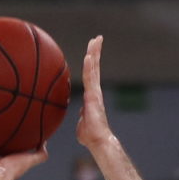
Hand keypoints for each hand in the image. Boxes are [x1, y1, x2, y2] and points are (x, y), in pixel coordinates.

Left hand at [75, 36, 115, 151]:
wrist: (98, 141)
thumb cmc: (90, 135)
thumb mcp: (81, 123)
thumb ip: (81, 115)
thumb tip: (81, 113)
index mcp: (91, 96)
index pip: (91, 74)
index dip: (92, 62)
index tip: (92, 51)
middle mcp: (94, 91)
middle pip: (94, 67)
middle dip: (96, 52)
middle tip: (97, 38)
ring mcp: (95, 93)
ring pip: (94, 69)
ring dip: (94, 53)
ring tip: (96, 40)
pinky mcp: (94, 96)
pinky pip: (90, 78)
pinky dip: (90, 66)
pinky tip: (89, 56)